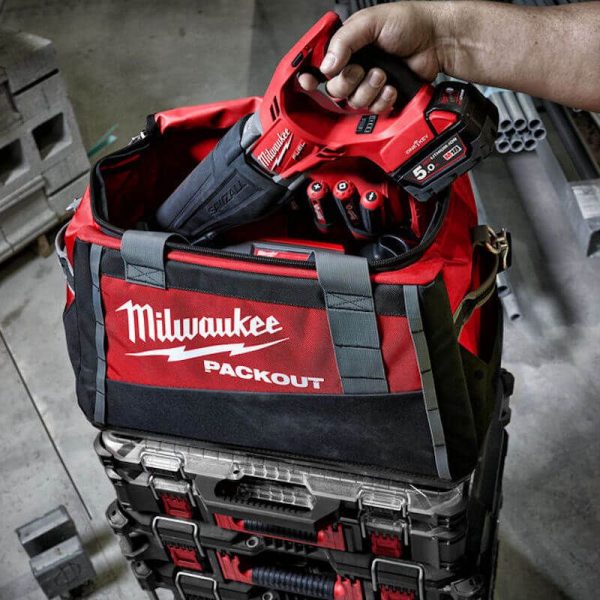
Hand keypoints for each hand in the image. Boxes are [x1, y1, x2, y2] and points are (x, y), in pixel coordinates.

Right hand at [299, 2, 448, 112]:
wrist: (437, 41)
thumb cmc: (408, 23)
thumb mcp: (370, 22)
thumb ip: (344, 41)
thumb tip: (327, 66)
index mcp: (346, 47)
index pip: (320, 67)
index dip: (310, 77)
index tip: (308, 81)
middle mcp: (355, 67)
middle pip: (335, 91)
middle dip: (349, 83)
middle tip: (365, 70)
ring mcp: (369, 84)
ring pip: (354, 103)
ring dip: (369, 91)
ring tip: (384, 75)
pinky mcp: (383, 98)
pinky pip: (373, 110)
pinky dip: (383, 101)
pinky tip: (392, 88)